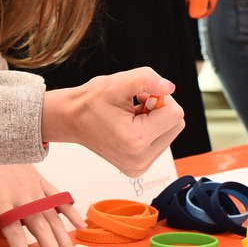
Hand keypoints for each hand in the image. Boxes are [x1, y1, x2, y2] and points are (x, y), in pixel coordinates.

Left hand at [0, 164, 83, 246]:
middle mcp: (22, 195)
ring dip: (66, 239)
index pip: (14, 232)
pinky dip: (70, 211)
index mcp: (1, 199)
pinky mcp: (39, 180)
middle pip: (41, 228)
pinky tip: (81, 225)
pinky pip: (58, 197)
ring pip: (53, 217)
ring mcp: (34, 187)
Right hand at [43, 67, 184, 175]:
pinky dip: (151, 129)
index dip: (160, 97)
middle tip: (136, 104)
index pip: (175, 114)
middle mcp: (140, 160)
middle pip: (176, 124)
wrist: (71, 120)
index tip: (141, 96)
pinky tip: (131, 125)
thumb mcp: (118, 83)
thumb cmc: (90, 102)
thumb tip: (170, 87)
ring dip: (155, 119)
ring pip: (170, 132)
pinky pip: (160, 142)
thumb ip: (148, 79)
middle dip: (160, 109)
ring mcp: (139, 167)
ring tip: (131, 115)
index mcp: (136, 141)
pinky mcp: (138, 167)